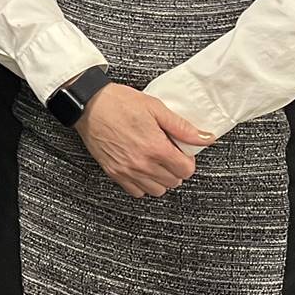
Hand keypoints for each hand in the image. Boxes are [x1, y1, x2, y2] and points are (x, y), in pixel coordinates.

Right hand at [74, 84, 213, 197]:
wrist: (88, 105)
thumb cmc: (119, 102)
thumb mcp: (155, 107)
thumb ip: (182, 127)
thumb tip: (206, 138)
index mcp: (156, 148)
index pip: (186, 170)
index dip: (188, 160)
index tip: (180, 151)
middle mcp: (142, 164)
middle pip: (174, 181)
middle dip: (175, 168)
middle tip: (168, 153)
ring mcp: (127, 171)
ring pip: (157, 190)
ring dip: (161, 178)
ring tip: (155, 161)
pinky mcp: (114, 173)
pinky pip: (136, 192)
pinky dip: (143, 184)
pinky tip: (141, 168)